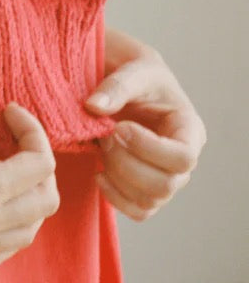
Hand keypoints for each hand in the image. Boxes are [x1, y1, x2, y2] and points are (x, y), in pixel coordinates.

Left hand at [83, 27, 206, 220]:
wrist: (125, 90)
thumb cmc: (138, 78)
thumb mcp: (133, 71)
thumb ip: (116, 86)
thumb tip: (93, 106)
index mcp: (189, 130)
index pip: (183, 157)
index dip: (149, 148)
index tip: (120, 127)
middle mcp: (182, 160)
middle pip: (164, 184)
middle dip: (126, 163)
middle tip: (105, 136)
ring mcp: (167, 179)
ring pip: (149, 200)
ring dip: (118, 177)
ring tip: (102, 147)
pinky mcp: (147, 191)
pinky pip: (138, 211)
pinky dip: (114, 198)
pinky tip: (99, 172)